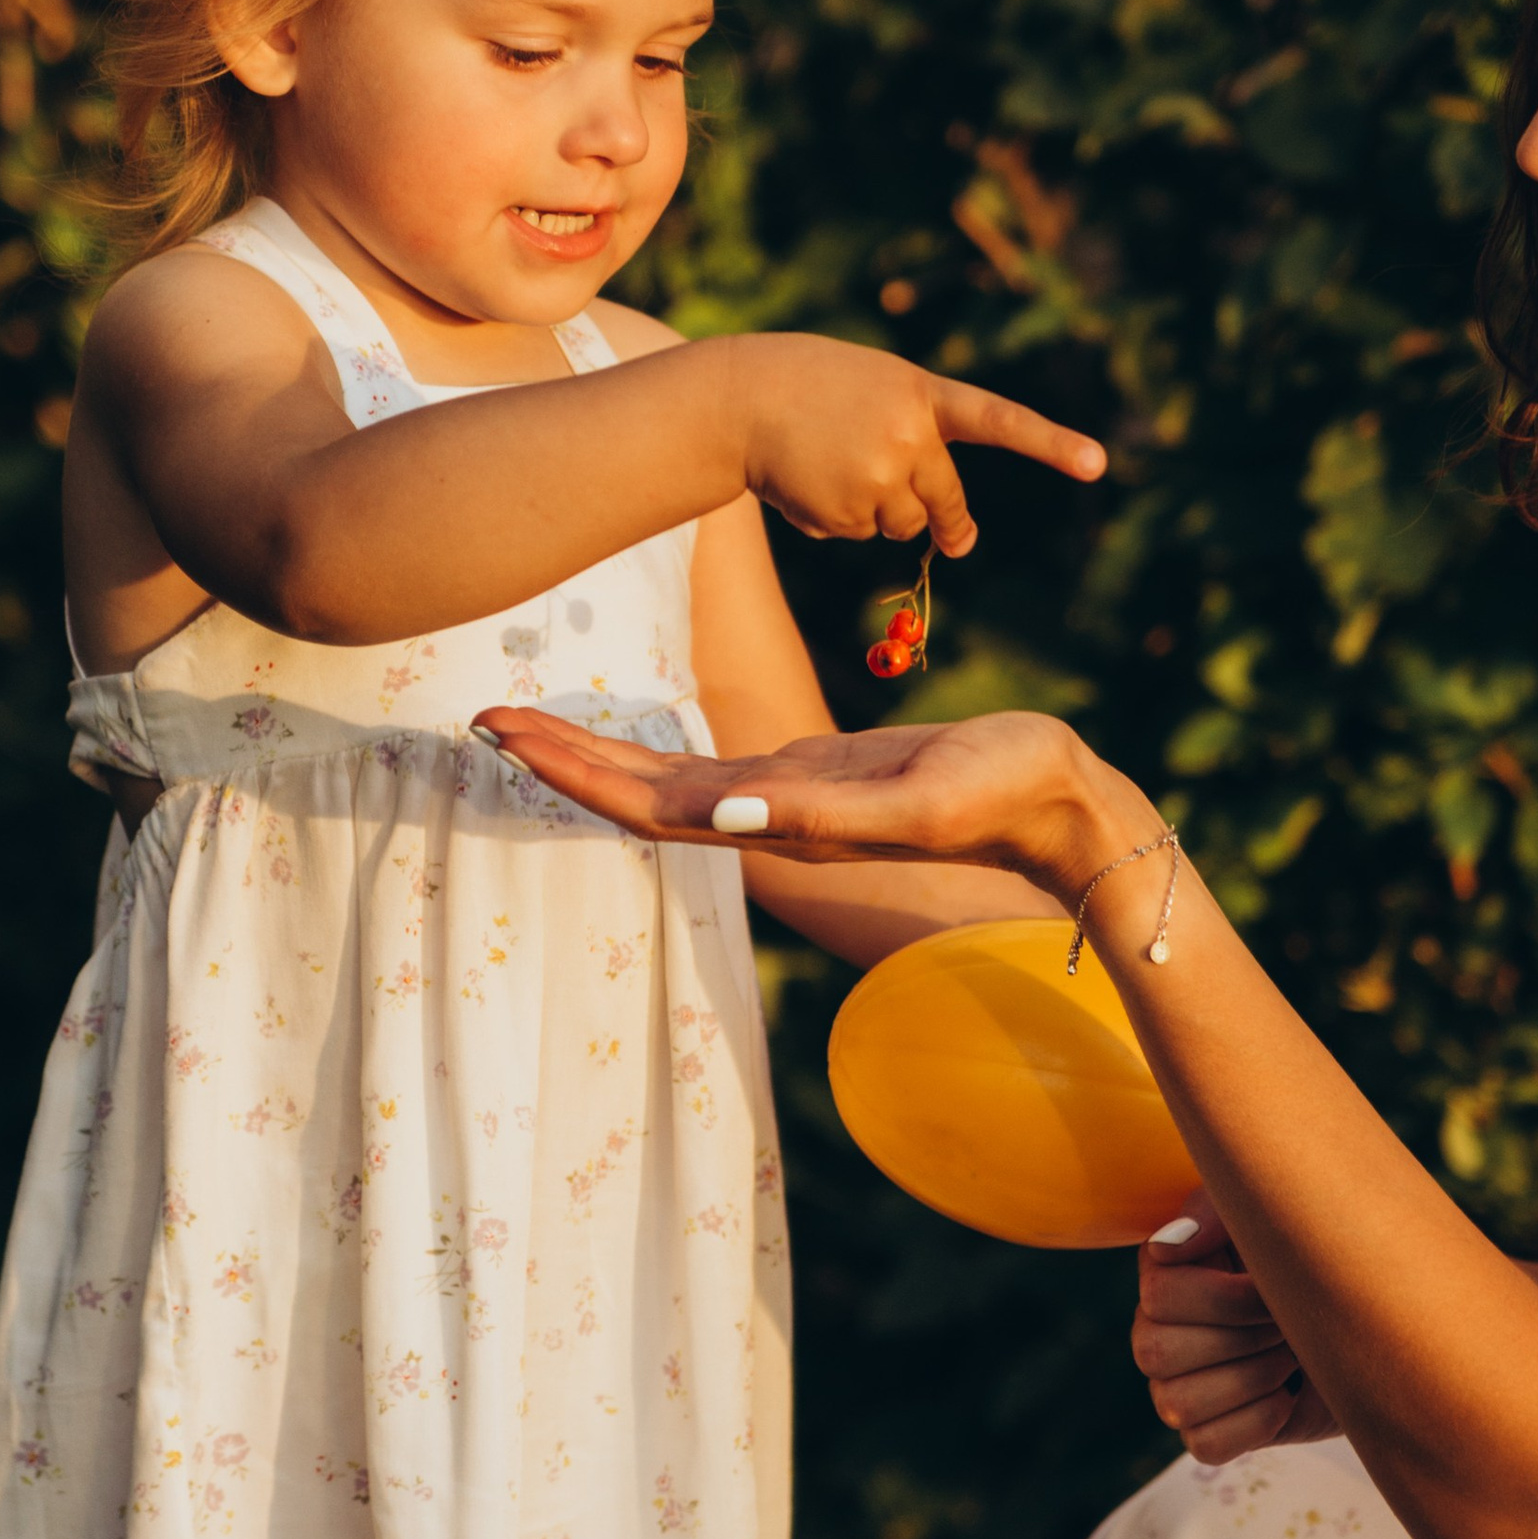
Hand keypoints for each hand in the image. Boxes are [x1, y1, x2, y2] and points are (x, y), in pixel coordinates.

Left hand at [473, 705, 1134, 892]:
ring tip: (525, 720)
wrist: (1056, 805)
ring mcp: (783, 797)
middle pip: (636, 790)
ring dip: (590, 751)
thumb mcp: (914, 796)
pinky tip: (618, 733)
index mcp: (778, 822)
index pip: (649, 804)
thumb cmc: (1000, 793)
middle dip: (557, 756)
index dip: (573, 772)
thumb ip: (822, 811)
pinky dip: (647, 746)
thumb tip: (721, 816)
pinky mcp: (807, 773)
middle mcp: (765, 816)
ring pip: (661, 777)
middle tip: (482, 716)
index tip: (508, 737)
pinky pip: (704, 762)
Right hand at [731, 336, 1102, 552]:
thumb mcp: (877, 390)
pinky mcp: (844, 512)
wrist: (740, 398)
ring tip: (830, 465)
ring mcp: (878, 477)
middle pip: (945, 504)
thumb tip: (952, 539)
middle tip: (955, 540)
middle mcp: (909, 437)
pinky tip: (806, 479)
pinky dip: (834, 518)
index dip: (1050, 443)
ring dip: (875, 511)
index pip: (999, 421)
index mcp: (922, 395)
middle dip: (944, 522)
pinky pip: (857, 533)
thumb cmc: (814, 387)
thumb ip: (922, 441)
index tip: (1097, 463)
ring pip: (900, 525)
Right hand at [1134, 1192, 1337, 1465]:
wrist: (1375, 1328)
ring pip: (1178, 1404)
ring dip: (1254, 1379)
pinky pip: (1206, 1445)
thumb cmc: (1320, 1261)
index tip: (1272, 1286)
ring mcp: (1176, 1387)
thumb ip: (1214, 1212)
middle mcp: (1156, 1330)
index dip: (1226, 1299)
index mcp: (1165, 1273)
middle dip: (1244, 1340)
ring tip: (1288, 1356)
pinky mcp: (1207, 1435)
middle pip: (1158, 1353)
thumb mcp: (1276, 1217)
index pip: (1159, 1296)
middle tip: (1286, 1324)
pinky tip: (1285, 1397)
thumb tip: (1167, 1245)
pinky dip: (1255, 1422)